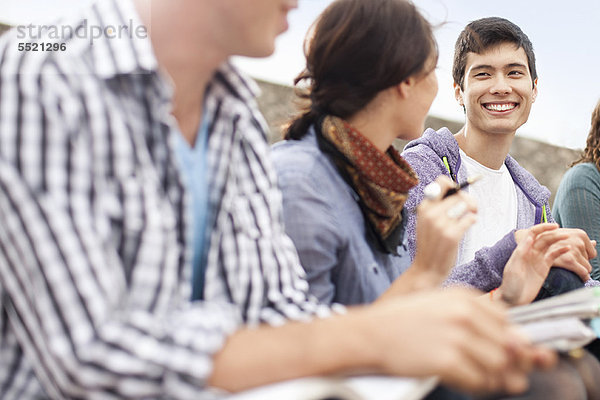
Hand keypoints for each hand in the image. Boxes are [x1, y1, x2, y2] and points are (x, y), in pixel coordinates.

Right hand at [367, 288, 555, 393]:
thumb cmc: (403, 322)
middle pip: (508, 345)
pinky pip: (480, 382)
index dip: (506, 340)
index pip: (507, 321)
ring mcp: (456, 337)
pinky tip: (459, 379)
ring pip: (499, 365)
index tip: (498, 349)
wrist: (369, 334)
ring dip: (491, 376)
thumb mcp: (440, 306)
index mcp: (464, 296)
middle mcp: (464, 313)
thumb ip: (478, 320)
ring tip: (470, 373)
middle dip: (503, 362)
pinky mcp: (447, 361)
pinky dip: (475, 386)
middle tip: (487, 369)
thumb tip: (524, 344)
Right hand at [412, 176, 476, 280]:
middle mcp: (431, 213)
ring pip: (466, 204)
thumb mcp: (426, 222)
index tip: (458, 195)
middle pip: (459, 194)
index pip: (442, 182)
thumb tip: (459, 191)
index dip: (455, 186)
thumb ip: (437, 206)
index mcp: (424, 207)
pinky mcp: (452, 235)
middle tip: (471, 208)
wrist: (427, 269)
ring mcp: (441, 225)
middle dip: (469, 200)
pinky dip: (472, 220)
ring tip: (471, 216)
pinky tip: (469, 225)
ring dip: (473, 209)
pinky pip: (470, 218)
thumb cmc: (431, 245)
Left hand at [499, 225, 570, 304]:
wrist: (513, 299)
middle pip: (543, 238)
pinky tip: (567, 248)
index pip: (532, 234)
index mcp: (521, 250)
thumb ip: (521, 253)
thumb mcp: (514, 268)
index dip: (542, 228)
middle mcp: (529, 252)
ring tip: (568, 239)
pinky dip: (560, 251)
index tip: (553, 226)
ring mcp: (537, 259)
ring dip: (558, 241)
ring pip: (549, 246)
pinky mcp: (543, 267)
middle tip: (564, 234)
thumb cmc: (510, 285)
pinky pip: (553, 256)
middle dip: (553, 234)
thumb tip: (528, 237)